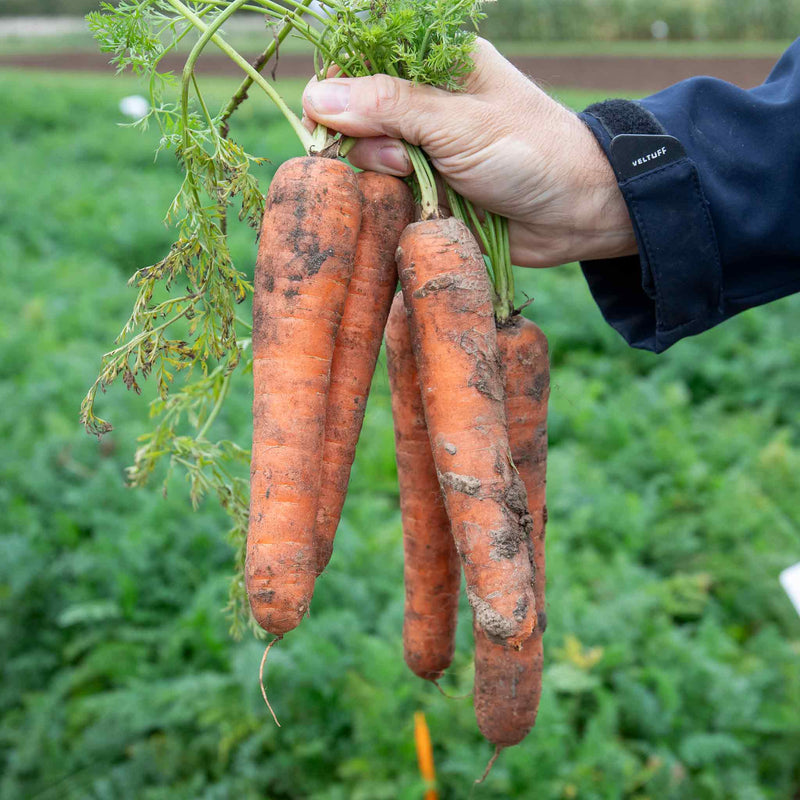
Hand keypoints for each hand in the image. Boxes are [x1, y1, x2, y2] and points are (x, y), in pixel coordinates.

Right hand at [302, 39, 636, 267]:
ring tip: (425, 183)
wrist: (576, 212)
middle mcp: (423, 104)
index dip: (336, 92)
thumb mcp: (458, 123)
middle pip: (354, 117)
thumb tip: (317, 98)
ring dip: (384, 177)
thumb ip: (389, 108)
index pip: (359, 64)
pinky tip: (422, 206)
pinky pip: (387, 196)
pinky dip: (394, 204)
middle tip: (405, 158)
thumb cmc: (529, 152)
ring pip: (366, 162)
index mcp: (434, 64)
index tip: (331, 123)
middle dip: (367, 142)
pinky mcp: (426, 190)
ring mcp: (423, 149)